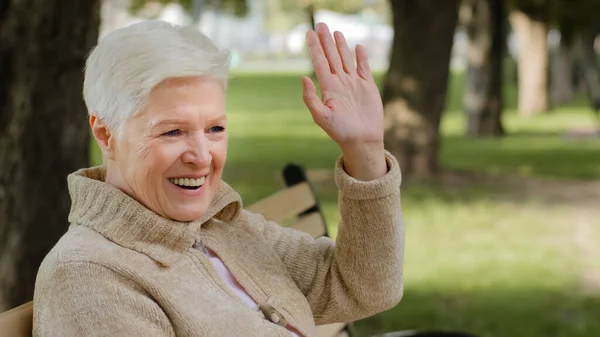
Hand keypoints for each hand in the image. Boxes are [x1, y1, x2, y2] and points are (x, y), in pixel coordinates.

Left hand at [303, 23, 386, 179]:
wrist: (361, 140)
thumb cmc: (340, 132)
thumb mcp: (321, 117)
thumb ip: (311, 98)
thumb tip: (304, 78)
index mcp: (328, 87)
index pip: (319, 62)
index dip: (314, 48)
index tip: (309, 33)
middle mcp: (340, 82)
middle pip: (331, 56)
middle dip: (325, 41)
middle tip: (320, 25)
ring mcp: (354, 83)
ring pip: (346, 59)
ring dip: (341, 45)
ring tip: (335, 32)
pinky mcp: (367, 87)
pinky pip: (363, 68)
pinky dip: (361, 58)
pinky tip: (358, 48)